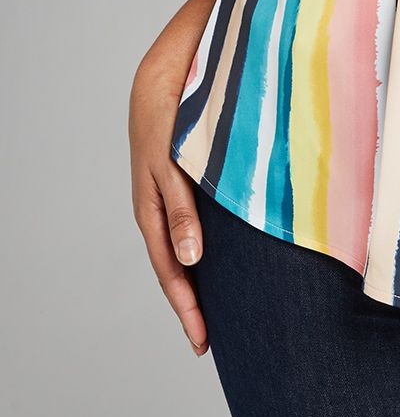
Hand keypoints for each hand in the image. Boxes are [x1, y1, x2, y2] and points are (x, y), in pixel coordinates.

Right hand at [129, 54, 208, 357]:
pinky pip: (198, 224)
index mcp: (153, 212)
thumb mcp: (172, 165)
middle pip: (178, 269)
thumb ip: (181, 209)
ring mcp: (173, 196)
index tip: (204, 342)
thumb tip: (190, 260)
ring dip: (205, 278)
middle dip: (194, 305)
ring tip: (226, 309)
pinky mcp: (188, 181)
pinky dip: (212, 247)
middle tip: (213, 343)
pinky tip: (230, 256)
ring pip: (188, 249)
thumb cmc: (169, 117)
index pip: (171, 273)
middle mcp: (162, 210)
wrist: (165, 73)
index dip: (187, 308)